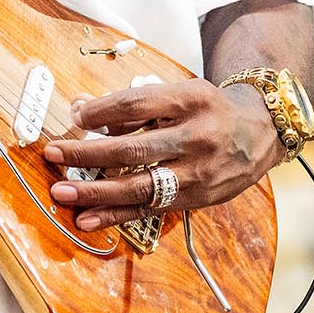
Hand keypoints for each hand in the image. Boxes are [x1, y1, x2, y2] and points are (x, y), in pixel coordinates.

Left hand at [41, 78, 281, 230]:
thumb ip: (134, 103)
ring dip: (95, 191)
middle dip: (87, 153)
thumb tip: (81, 109)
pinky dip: (115, 216)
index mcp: (189, 100)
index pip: (135, 105)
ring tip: (62, 192)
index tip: (73, 116)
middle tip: (53, 154)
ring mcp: (197, 172)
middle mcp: (196, 137)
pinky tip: (88, 219)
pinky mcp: (196, 198)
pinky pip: (149, 209)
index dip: (99, 111)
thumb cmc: (208, 109)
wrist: (260, 131)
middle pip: (132, 148)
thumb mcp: (179, 93)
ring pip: (139, 185)